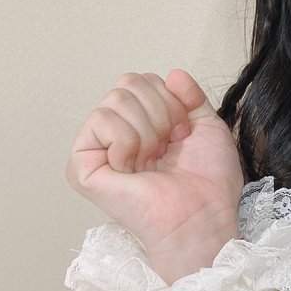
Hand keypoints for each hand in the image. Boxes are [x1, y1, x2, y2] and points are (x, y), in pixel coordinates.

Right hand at [65, 70, 244, 255]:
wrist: (202, 216)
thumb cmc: (208, 184)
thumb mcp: (208, 126)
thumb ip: (190, 96)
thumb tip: (173, 74)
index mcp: (141, 125)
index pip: (143, 79)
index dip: (172, 101)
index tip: (182, 134)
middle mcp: (116, 134)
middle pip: (127, 83)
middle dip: (160, 111)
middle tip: (168, 147)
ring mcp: (97, 149)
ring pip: (116, 99)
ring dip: (147, 129)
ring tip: (153, 159)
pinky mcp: (82, 166)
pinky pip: (101, 121)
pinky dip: (127, 141)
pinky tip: (133, 167)